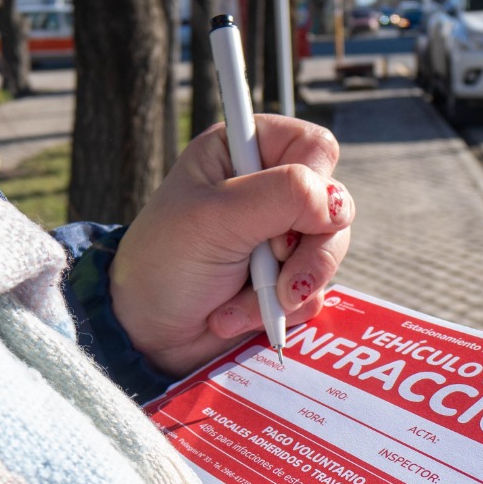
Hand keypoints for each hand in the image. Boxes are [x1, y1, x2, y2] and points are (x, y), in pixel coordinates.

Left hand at [110, 115, 354, 377]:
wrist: (145, 335)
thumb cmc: (164, 265)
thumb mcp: (216, 218)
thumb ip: (283, 196)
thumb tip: (337, 203)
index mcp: (243, 153)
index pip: (316, 148)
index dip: (314, 181)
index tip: (282, 215)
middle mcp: (267, 190)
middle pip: (336, 204)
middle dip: (305, 247)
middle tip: (270, 262)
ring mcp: (280, 238)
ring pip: (330, 252)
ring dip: (289, 286)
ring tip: (240, 305)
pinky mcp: (285, 282)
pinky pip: (315, 293)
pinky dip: (279, 311)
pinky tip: (234, 316)